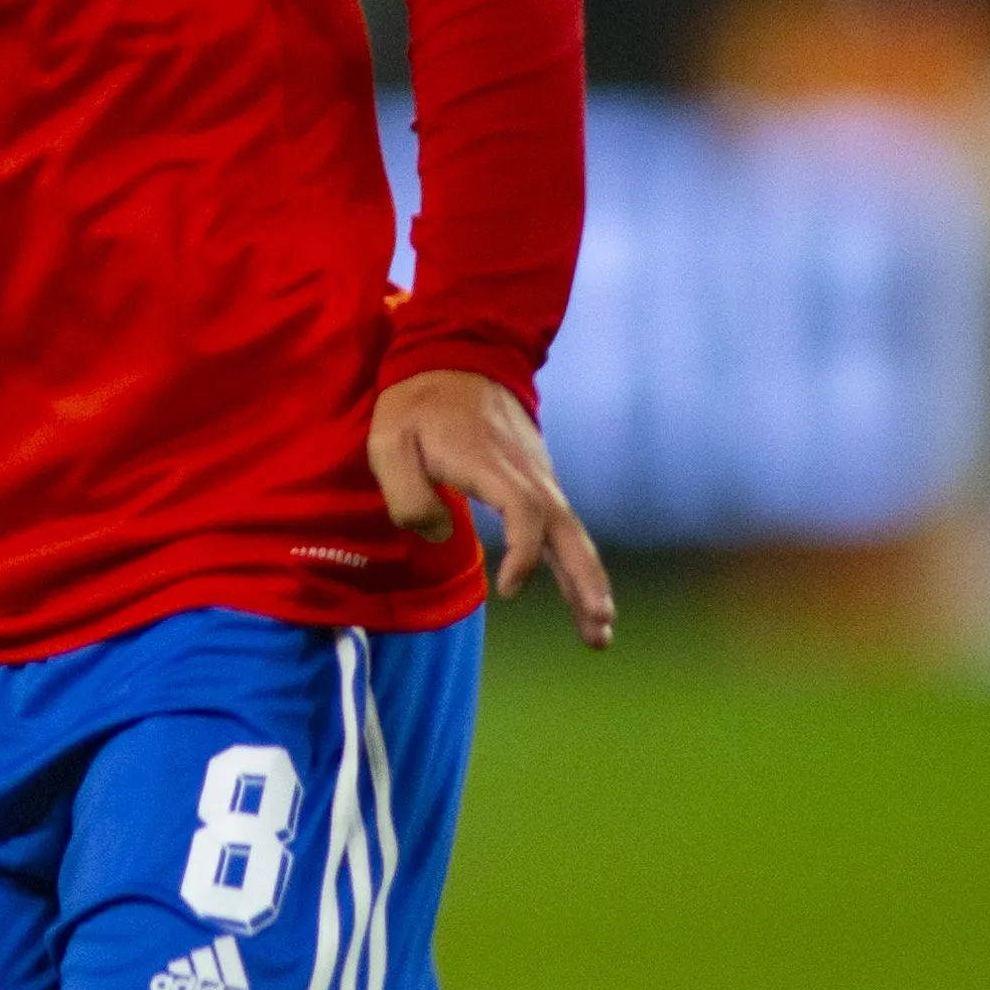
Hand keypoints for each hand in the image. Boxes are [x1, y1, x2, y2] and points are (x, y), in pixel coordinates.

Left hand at [369, 369, 615, 650]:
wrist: (455, 356)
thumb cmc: (415, 406)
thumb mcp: (389, 443)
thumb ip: (408, 494)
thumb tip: (441, 533)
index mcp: (489, 461)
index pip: (525, 510)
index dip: (524, 553)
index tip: (509, 590)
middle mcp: (526, 471)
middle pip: (565, 529)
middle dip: (583, 580)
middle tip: (599, 627)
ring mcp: (538, 475)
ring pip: (571, 533)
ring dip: (588, 582)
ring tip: (600, 633)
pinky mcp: (538, 480)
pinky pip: (562, 528)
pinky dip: (577, 564)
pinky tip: (584, 599)